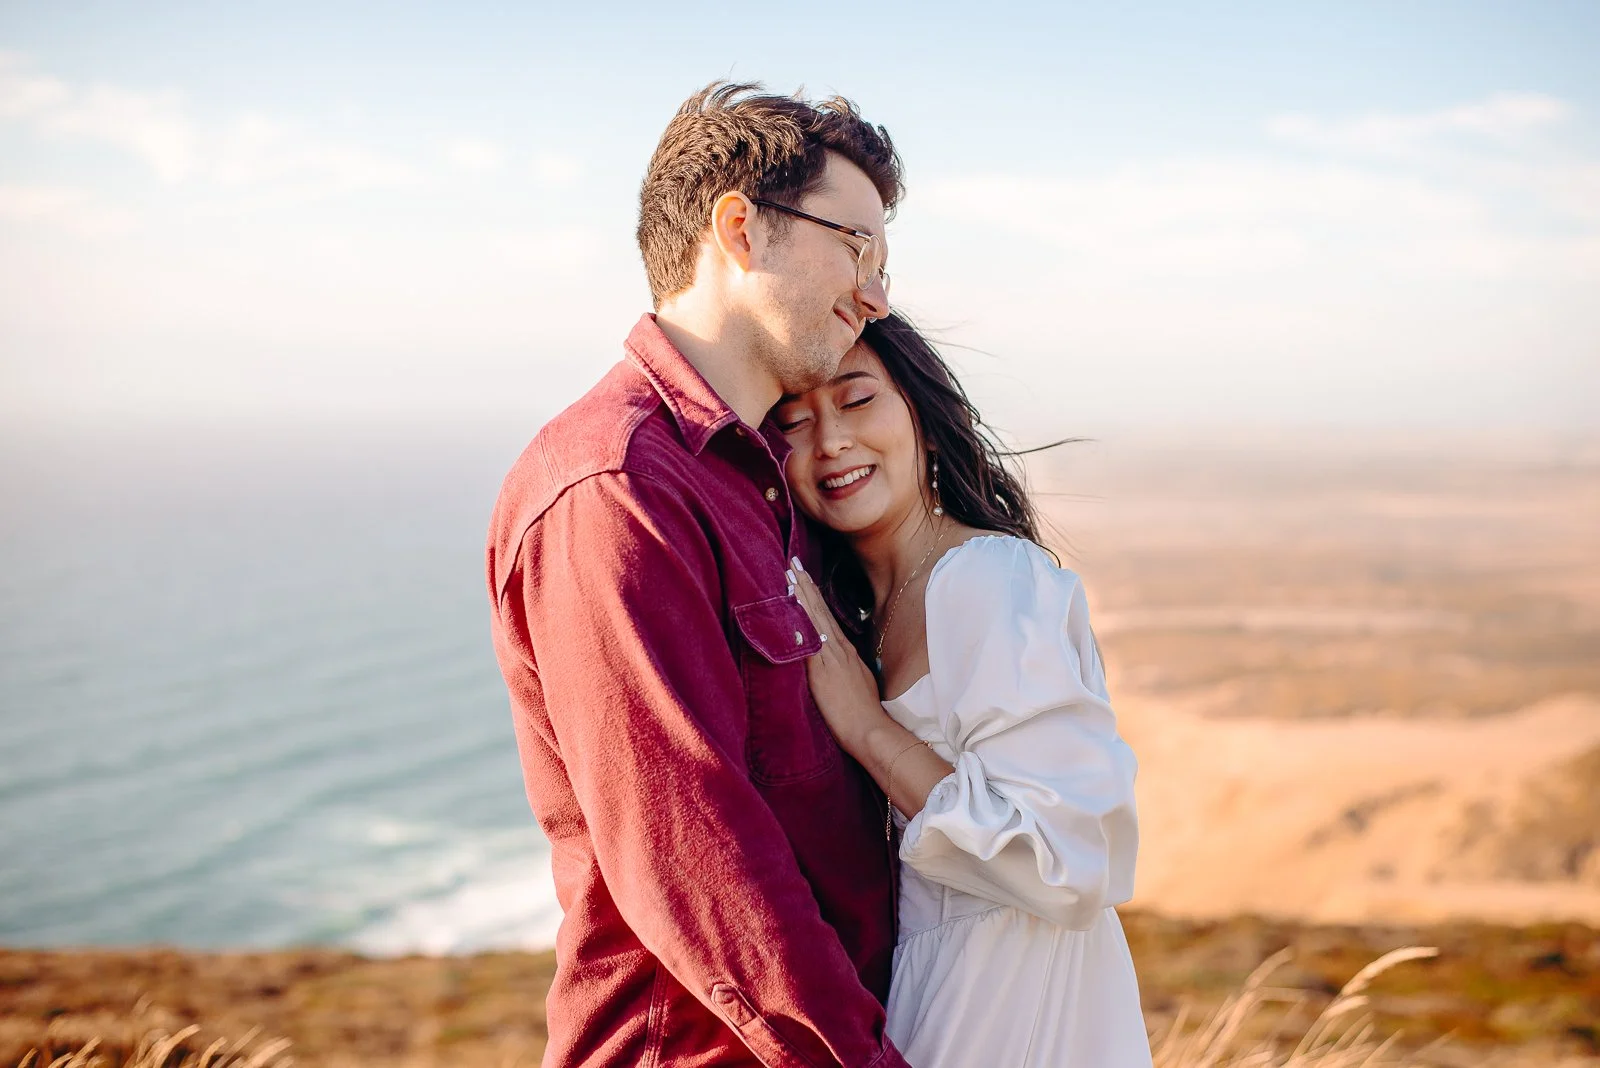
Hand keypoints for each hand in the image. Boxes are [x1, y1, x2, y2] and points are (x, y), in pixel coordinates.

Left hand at [788, 559, 888, 757]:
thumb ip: (845, 670)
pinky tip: (793, 605)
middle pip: (820, 611)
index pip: (828, 619)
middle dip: (807, 586)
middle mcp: (839, 650)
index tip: (805, 578)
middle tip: (794, 563)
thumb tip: (835, 664)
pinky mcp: (823, 669)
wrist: (870, 729)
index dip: (816, 598)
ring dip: (802, 594)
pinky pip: (810, 637)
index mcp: (847, 653)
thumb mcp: (857, 684)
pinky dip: (802, 618)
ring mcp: (832, 657)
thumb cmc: (864, 713)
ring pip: (815, 618)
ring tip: (791, 573)